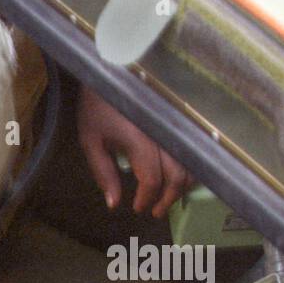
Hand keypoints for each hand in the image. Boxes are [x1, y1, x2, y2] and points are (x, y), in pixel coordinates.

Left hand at [77, 85, 191, 218]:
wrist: (113, 70)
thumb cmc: (98, 106)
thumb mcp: (91, 141)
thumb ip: (103, 173)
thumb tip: (114, 205)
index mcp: (140, 138)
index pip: (152, 178)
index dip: (147, 198)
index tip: (138, 208)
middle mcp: (163, 133)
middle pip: (178, 174)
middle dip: (168, 198)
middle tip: (156, 212)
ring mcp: (175, 126)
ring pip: (191, 163)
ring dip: (182, 186)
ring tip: (167, 199)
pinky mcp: (180, 122)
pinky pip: (193, 150)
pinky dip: (189, 169)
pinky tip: (177, 179)